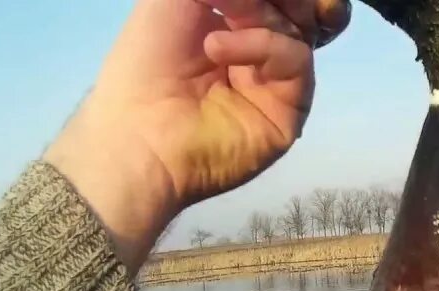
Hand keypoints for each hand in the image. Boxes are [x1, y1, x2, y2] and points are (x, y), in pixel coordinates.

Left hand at [44, 0, 350, 271]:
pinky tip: (217, 48)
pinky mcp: (291, 110)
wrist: (138, 130)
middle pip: (300, 11)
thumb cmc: (146, 60)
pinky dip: (261, 45)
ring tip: (214, 23)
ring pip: (300, 29)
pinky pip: (295, 60)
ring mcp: (279, 81)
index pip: (281, 2)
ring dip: (258, 13)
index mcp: (239, 23)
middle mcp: (264, 52)